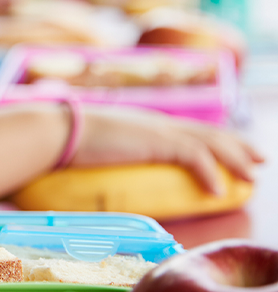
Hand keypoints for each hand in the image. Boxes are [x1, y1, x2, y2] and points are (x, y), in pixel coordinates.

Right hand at [72, 105, 263, 193]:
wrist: (56, 131)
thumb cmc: (65, 141)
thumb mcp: (95, 148)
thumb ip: (107, 155)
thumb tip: (100, 169)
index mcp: (143, 123)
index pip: (188, 129)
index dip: (213, 138)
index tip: (231, 149)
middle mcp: (155, 122)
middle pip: (208, 131)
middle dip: (237, 145)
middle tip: (258, 159)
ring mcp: (157, 129)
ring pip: (210, 142)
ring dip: (235, 158)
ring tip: (253, 176)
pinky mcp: (156, 141)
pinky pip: (195, 157)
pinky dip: (210, 173)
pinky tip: (218, 191)